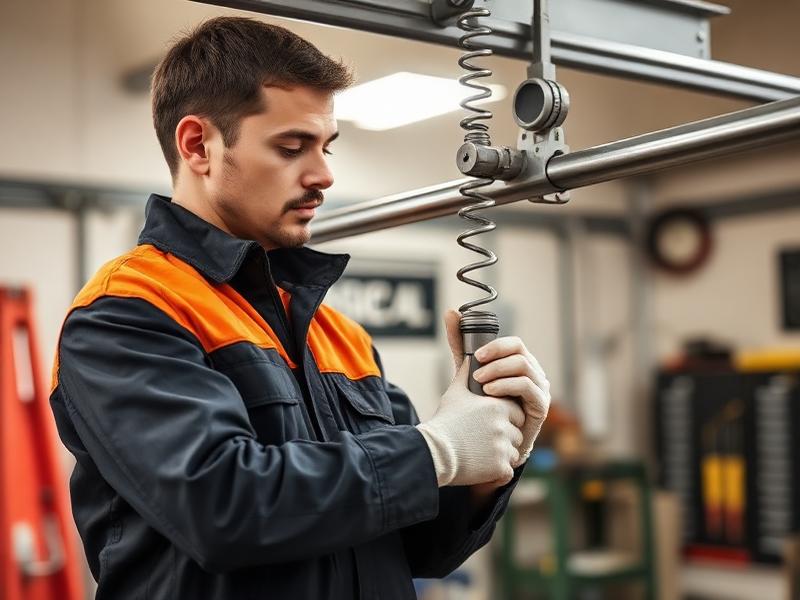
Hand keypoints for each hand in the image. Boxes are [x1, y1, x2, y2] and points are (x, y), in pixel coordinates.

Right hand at [416, 359, 524, 486]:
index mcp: (498, 406)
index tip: (486, 425)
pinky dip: (496, 471)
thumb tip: (469, 358)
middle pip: (516, 434)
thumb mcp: (455, 393)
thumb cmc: (445, 421)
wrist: (434, 451)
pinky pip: (506, 471)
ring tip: (479, 453)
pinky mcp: (501, 467)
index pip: (516, 413)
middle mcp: (504, 425)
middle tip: (481, 440)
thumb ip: (466, 374)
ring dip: (501, 456)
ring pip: (513, 453)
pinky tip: (479, 465)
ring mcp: (504, 447)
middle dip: (504, 438)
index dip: (503, 420)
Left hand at [444, 309, 550, 466]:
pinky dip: (507, 386)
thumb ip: (461, 345)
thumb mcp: (469, 372)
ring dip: (499, 372)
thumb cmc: (483, 405)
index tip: (477, 355)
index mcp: (519, 362)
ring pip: (524, 367)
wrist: (492, 441)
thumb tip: (450, 313)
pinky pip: (528, 387)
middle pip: (520, 352)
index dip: (496, 346)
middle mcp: (534, 372)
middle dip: (496, 358)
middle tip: (476, 370)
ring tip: (480, 383)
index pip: (515, 343)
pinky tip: (490, 393)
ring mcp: (540, 388)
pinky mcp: (541, 405)